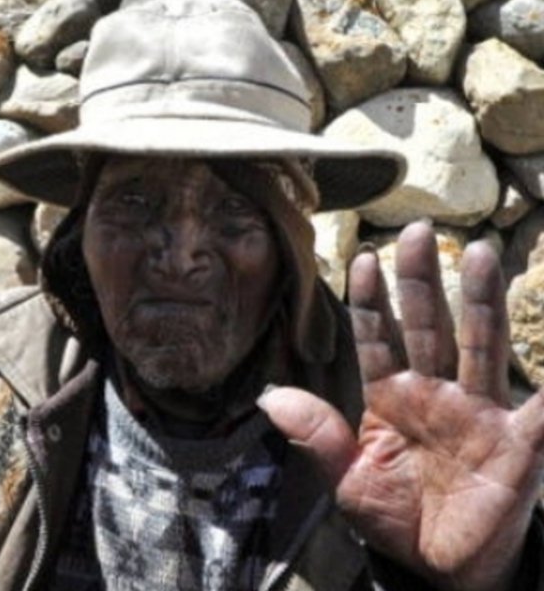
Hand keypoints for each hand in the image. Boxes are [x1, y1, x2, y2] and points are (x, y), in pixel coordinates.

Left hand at [259, 222, 543, 590]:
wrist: (438, 568)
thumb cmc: (392, 518)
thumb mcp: (346, 479)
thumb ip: (317, 436)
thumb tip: (270, 397)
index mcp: (390, 399)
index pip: (378, 339)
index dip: (370, 302)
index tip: (359, 261)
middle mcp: (435, 394)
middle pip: (429, 326)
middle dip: (423, 281)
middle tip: (416, 230)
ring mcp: (478, 412)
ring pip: (479, 345)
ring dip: (480, 301)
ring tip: (479, 253)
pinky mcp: (518, 443)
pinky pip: (542, 408)